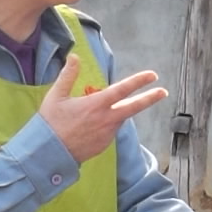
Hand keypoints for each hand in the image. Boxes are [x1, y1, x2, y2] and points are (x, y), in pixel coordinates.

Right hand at [37, 50, 167, 163]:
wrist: (48, 154)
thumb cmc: (50, 124)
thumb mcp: (56, 96)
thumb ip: (68, 75)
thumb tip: (75, 57)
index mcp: (96, 104)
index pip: (122, 89)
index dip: (139, 81)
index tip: (152, 76)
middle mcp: (106, 119)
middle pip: (134, 107)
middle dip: (150, 98)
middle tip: (163, 92)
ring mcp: (107, 134)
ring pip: (119, 118)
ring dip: (116, 111)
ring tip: (90, 113)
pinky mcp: (104, 145)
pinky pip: (110, 130)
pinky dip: (106, 124)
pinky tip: (89, 126)